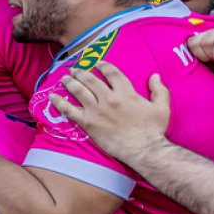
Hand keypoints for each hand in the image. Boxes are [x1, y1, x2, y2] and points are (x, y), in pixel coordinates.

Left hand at [50, 61, 169, 160]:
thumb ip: (159, 90)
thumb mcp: (162, 107)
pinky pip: (69, 110)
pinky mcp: (88, 123)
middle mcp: (108, 98)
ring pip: (78, 91)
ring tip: (64, 78)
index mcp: (125, 92)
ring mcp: (96, 110)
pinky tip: (52, 97)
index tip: (98, 63)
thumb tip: (154, 76)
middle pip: (90, 80)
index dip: (103, 65)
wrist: (144, 149)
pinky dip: (59, 102)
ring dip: (69, 82)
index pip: (111, 73)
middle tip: (75, 70)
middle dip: (81, 72)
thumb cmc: (154, 130)